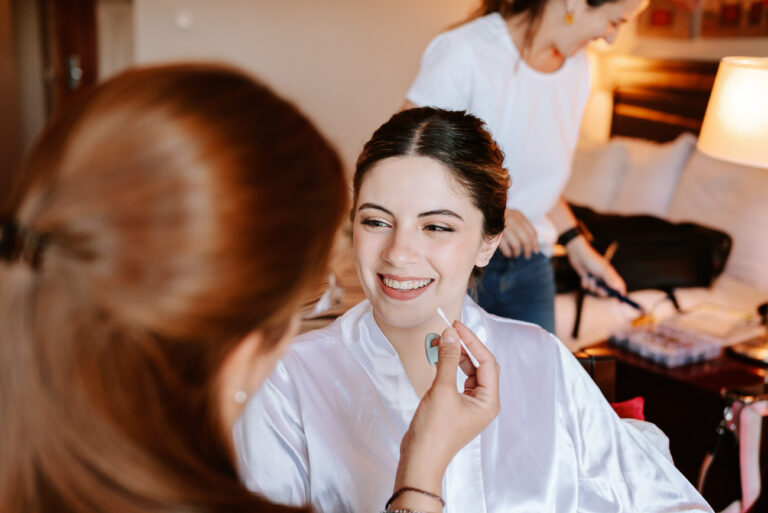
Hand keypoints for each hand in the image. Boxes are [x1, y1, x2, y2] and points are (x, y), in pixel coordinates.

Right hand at [393, 323, 499, 506]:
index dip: (473, 341)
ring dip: (456, 355)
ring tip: (441, 342)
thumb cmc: (434, 431)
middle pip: (480, 365)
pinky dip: (449, 367)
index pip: (487, 362)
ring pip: (468, 371)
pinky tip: (438, 359)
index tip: (457, 326)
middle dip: (465, 347)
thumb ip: (448, 359)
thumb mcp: (442, 390)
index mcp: (489, 401)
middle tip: (449, 330)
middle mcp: (483, 402)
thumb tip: (450, 334)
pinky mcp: (456, 406)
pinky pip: (457, 380)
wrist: (419, 458)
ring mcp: (470, 405)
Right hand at [499, 209, 538, 258]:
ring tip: (515, 255)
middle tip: (528, 256)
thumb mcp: (512, 216)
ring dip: (517, 252)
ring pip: (516, 244)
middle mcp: (513, 220)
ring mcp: (504, 226)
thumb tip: (533, 242)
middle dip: (528, 249)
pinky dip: (507, 252)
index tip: (536, 251)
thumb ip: (521, 225)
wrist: (482, 211)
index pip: (532, 232)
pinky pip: (505, 246)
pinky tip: (508, 254)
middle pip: (526, 239)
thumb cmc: (499, 216)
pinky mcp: (496, 232)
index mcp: (519, 215)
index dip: (535, 243)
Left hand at [566, 236, 625, 295]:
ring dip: (591, 286)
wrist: (578, 255)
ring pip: (595, 290)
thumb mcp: (603, 271)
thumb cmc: (592, 261)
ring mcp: (595, 278)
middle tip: (598, 289)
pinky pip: (587, 287)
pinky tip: (584, 276)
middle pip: (606, 291)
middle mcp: (604, 277)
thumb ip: (611, 280)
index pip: (619, 286)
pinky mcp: (587, 279)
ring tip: (589, 278)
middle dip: (601, 291)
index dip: (621, 293)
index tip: (621, 301)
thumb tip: (620, 290)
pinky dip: (585, 283)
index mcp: (611, 274)